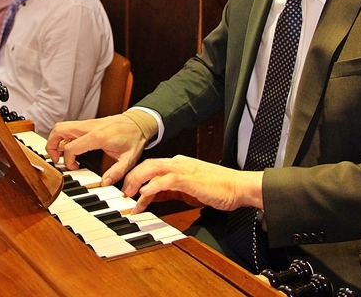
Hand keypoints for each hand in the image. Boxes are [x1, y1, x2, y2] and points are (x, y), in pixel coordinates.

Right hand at [46, 114, 147, 186]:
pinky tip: (70, 148)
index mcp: (97, 136)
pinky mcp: (88, 123)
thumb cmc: (134, 138)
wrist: (140, 122)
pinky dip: (64, 137)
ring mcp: (88, 123)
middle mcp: (89, 127)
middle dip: (51, 145)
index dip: (67, 160)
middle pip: (59, 130)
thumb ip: (117, 172)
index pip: (70, 147)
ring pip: (62, 126)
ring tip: (60, 155)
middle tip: (56, 160)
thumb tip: (105, 184)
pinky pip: (69, 127)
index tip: (74, 168)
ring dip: (55, 140)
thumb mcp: (129, 159)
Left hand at [122, 155, 263, 213]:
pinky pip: (166, 180)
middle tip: (123, 193)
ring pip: (153, 168)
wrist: (237, 187)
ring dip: (138, 181)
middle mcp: (178, 163)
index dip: (136, 179)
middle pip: (147, 165)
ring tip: (129, 194)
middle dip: (132, 178)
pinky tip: (145, 194)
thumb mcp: (188, 190)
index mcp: (178, 165)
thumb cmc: (217, 189)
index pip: (151, 168)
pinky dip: (153, 186)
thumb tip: (152, 197)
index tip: (129, 193)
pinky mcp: (189, 178)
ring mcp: (183, 169)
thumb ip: (169, 191)